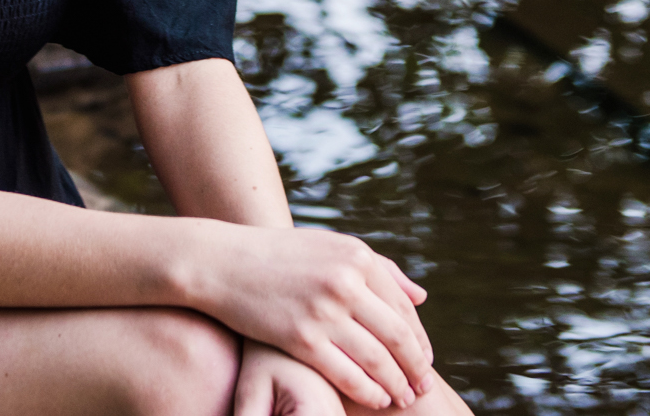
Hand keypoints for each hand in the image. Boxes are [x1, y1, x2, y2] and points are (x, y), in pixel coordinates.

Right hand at [187, 223, 432, 409]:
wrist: (224, 262)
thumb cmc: (282, 256)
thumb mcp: (333, 248)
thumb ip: (380, 269)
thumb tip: (420, 298)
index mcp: (358, 257)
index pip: (404, 308)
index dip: (420, 340)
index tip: (425, 361)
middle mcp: (346, 282)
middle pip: (397, 336)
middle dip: (416, 367)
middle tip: (423, 387)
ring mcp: (323, 311)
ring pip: (377, 360)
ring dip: (396, 384)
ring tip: (403, 398)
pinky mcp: (301, 338)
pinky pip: (347, 375)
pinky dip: (368, 392)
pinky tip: (376, 401)